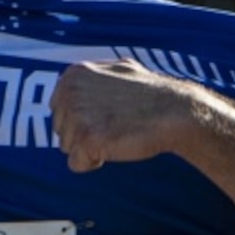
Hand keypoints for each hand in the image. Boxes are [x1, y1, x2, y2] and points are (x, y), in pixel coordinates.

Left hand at [49, 58, 202, 173]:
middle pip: (60, 129)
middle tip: (114, 126)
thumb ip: (91, 77)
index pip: (58, 109)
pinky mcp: (86, 138)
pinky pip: (76, 164)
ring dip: (90, 148)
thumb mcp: (117, 70)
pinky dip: (93, 162)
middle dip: (83, 134)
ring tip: (117, 134)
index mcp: (73, 75)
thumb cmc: (151, 95)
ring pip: (67, 148)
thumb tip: (73, 82)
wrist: (176, 112)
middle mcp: (69, 91)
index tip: (107, 115)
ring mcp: (76, 115)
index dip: (83, 119)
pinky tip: (115, 147)